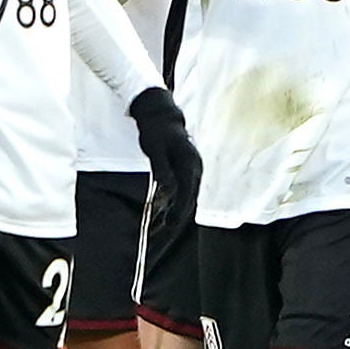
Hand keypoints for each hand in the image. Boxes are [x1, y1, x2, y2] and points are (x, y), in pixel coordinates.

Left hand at [128, 87, 201, 229]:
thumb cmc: (156, 131)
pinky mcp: (185, 172)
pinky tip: (164, 216)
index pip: (187, 192)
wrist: (161, 116)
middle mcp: (195, 168)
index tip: (170, 225)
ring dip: (176, 213)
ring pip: (187, 196)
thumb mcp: (155, 148)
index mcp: (189, 162)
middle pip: (189, 198)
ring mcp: (192, 170)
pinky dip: (174, 204)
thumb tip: (168, 188)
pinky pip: (183, 191)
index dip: (179, 210)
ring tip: (163, 230)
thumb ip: (161, 167)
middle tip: (164, 232)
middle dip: (178, 217)